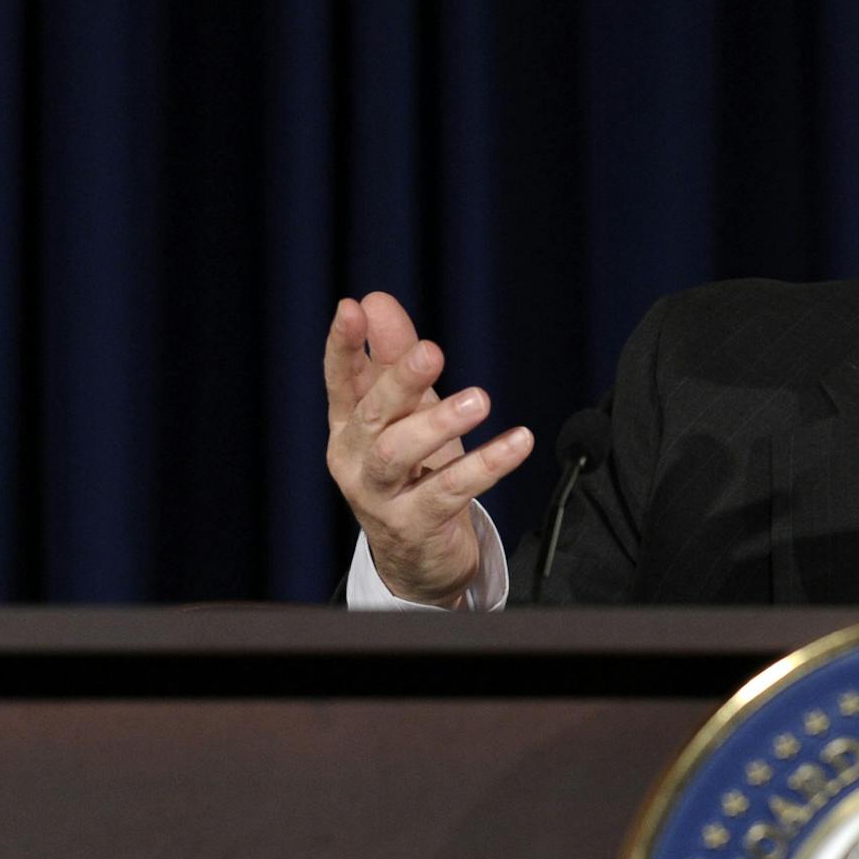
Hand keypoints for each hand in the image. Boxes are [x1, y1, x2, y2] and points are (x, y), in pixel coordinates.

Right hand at [324, 292, 533, 605]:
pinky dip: (487, 464)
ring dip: (438, 424)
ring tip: (479, 400)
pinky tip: (518, 441)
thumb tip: (377, 301)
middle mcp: (354, 460)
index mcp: (348, 426)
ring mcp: (379, 497)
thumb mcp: (405, 413)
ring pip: (400, 455)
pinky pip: (451, 491)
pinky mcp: (415, 525)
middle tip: (432, 351)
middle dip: (399, 381)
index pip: (340, 380)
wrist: (417, 557)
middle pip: (372, 415)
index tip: (351, 309)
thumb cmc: (412, 472)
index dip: (342, 346)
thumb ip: (393, 358)